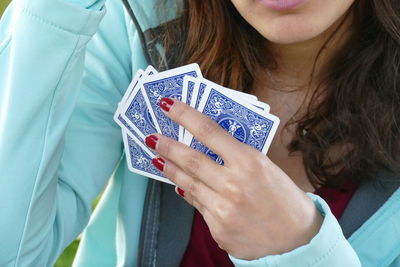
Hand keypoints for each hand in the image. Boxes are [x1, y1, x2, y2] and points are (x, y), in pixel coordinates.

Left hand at [145, 98, 322, 259]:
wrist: (297, 239)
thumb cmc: (284, 197)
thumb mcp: (264, 166)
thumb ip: (234, 156)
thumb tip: (204, 146)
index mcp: (249, 161)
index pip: (208, 131)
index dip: (184, 115)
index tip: (167, 104)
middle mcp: (233, 184)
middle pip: (190, 159)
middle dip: (167, 145)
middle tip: (152, 136)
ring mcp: (223, 210)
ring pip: (187, 183)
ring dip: (170, 169)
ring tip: (159, 158)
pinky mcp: (218, 230)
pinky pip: (197, 205)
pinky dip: (188, 192)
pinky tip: (180, 185)